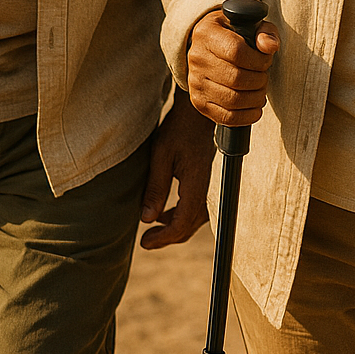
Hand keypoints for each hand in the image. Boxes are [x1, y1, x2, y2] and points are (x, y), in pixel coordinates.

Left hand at [139, 91, 215, 250]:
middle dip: (169, 236)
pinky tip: (165, 210)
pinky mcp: (207, 180)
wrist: (199, 111)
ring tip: (154, 225)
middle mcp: (207, 188)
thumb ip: (156, 188)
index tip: (145, 242)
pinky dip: (181, 214)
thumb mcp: (161, 155)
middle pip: (190, 225)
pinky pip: (197, 207)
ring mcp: (209, 184)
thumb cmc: (179, 128)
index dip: (164, 238)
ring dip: (175, 226)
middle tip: (147, 241)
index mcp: (196, 184)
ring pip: (195, 218)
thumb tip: (146, 218)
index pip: (182, 223)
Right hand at [186, 8, 279, 127]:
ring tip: (260, 91)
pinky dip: (247, 116)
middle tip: (264, 76)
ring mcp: (195, 82)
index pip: (236, 51)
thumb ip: (264, 32)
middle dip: (259, 80)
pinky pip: (226, 117)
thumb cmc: (233, 35)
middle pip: (236, 78)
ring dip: (256, 98)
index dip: (258, 60)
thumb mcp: (249, 25)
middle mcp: (197, 58)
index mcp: (207, 34)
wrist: (208, 48)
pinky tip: (254, 107)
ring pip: (233, 100)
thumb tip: (270, 47)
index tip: (266, 60)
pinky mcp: (199, 102)